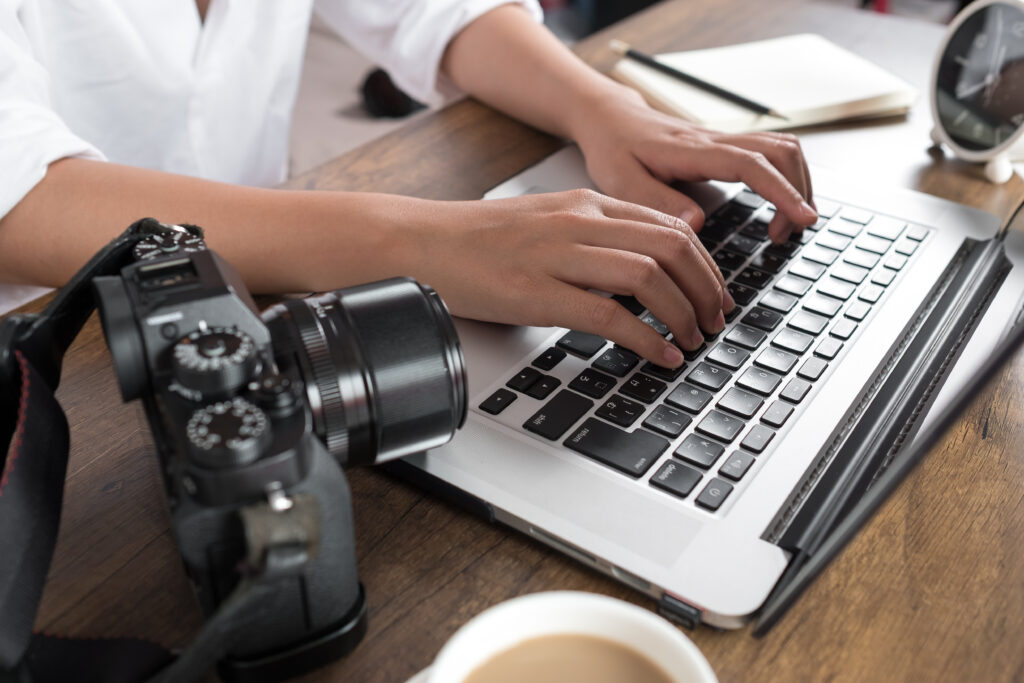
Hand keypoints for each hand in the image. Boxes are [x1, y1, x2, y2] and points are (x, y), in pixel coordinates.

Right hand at [406, 190, 732, 366]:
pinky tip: (658, 355)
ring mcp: (557, 256)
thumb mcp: (547, 223)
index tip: (716, 293)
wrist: (422, 243)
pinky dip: (644, 338)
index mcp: (585, 204)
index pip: (670, 225)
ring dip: (682, 313)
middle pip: (671, 247)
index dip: (705, 264)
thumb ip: (594, 238)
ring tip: (691, 341)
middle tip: (714, 321)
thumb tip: (641, 274)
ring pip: (647, 277)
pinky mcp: (536, 292)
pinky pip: (608, 314)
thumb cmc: (479, 240)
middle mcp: (578, 222)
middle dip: (706, 289)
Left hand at [569, 85, 817, 242]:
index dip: (781, 191)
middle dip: (797, 192)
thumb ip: (656, 201)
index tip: (802, 218)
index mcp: (691, 150)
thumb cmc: (613, 148)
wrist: (610, 118)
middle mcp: (714, 140)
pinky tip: (780, 205)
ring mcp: (723, 141)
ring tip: (785, 226)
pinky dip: (786, 177)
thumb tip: (696, 223)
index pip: (750, 164)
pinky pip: (770, 153)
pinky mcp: (725, 146)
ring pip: (782, 148)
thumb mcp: (619, 180)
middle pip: (781, 151)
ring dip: (796, 184)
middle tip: (784, 234)